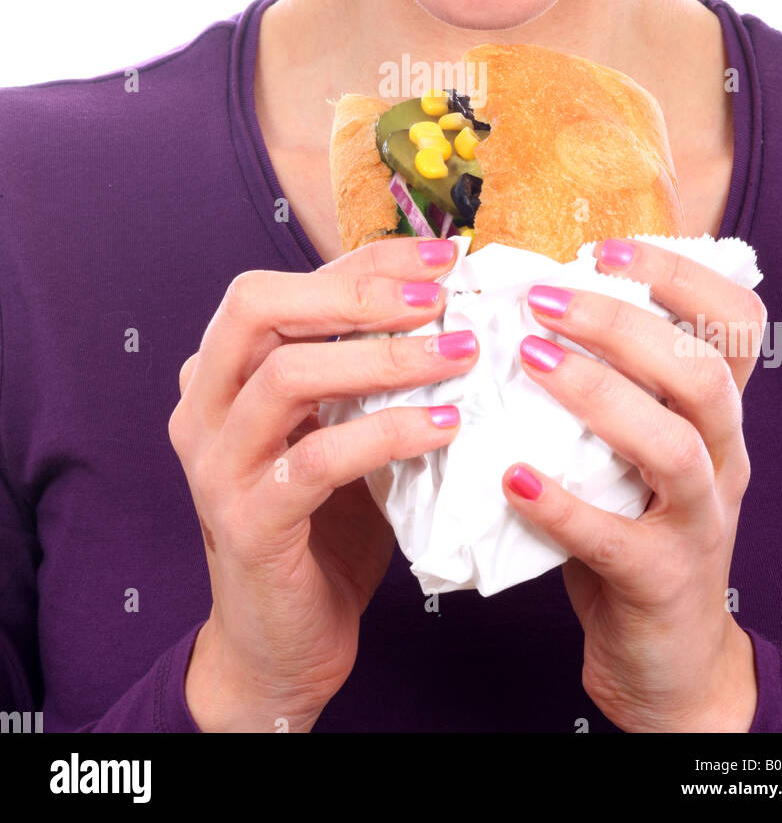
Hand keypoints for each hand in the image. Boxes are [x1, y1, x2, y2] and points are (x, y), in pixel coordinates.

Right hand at [169, 236, 476, 731]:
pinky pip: (319, 459)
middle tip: (439, 297)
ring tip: (460, 355)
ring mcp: (217, 465)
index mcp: (223, 372)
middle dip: (356, 291)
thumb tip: (446, 300)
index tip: (441, 255)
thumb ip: (364, 370)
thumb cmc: (324, 522)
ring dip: (384, 358)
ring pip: (288, 376)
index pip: (287, 285)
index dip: (365, 260)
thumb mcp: (340, 428)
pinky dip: (388, 433)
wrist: (283, 642)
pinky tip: (446, 425)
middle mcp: (204, 407)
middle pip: (257, 306)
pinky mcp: (247, 523)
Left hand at [502, 238, 764, 732]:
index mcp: (716, 414)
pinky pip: (616, 538)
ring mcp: (699, 521)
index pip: (736, 323)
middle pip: (702, 372)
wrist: (665, 654)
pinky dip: (562, 505)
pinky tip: (512, 478)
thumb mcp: (634, 446)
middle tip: (542, 300)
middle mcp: (722, 457)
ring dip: (598, 395)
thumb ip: (606, 384)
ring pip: (673, 446)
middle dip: (622, 325)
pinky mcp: (660, 579)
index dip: (680, 275)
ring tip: (527, 362)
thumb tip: (523, 302)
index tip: (605, 249)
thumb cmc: (632, 523)